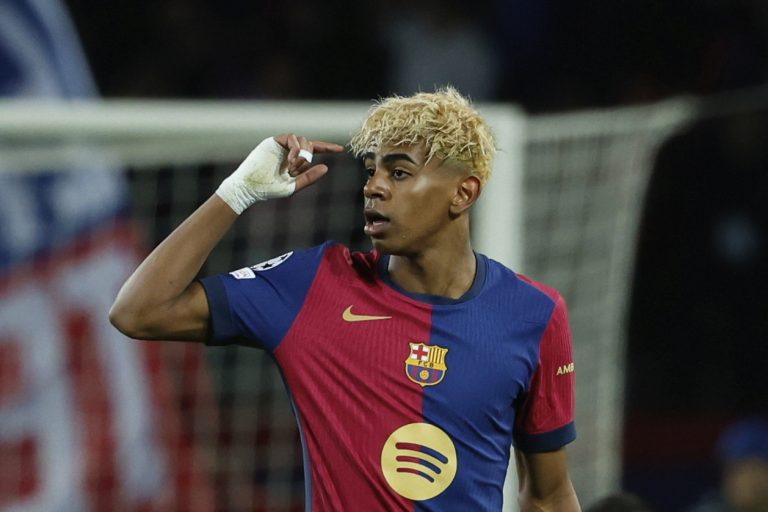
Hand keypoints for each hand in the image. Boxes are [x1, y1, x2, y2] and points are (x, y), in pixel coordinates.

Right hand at [216, 134, 343, 213]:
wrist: (250, 187)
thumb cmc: (269, 189)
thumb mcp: (293, 186)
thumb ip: (309, 178)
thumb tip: (326, 167)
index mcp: (294, 160)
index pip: (313, 150)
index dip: (327, 148)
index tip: (341, 149)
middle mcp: (288, 150)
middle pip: (310, 144)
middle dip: (309, 157)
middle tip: (296, 171)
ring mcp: (281, 145)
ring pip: (303, 140)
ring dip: (302, 155)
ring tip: (291, 169)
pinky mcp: (273, 141)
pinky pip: (292, 138)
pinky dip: (296, 150)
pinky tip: (290, 163)